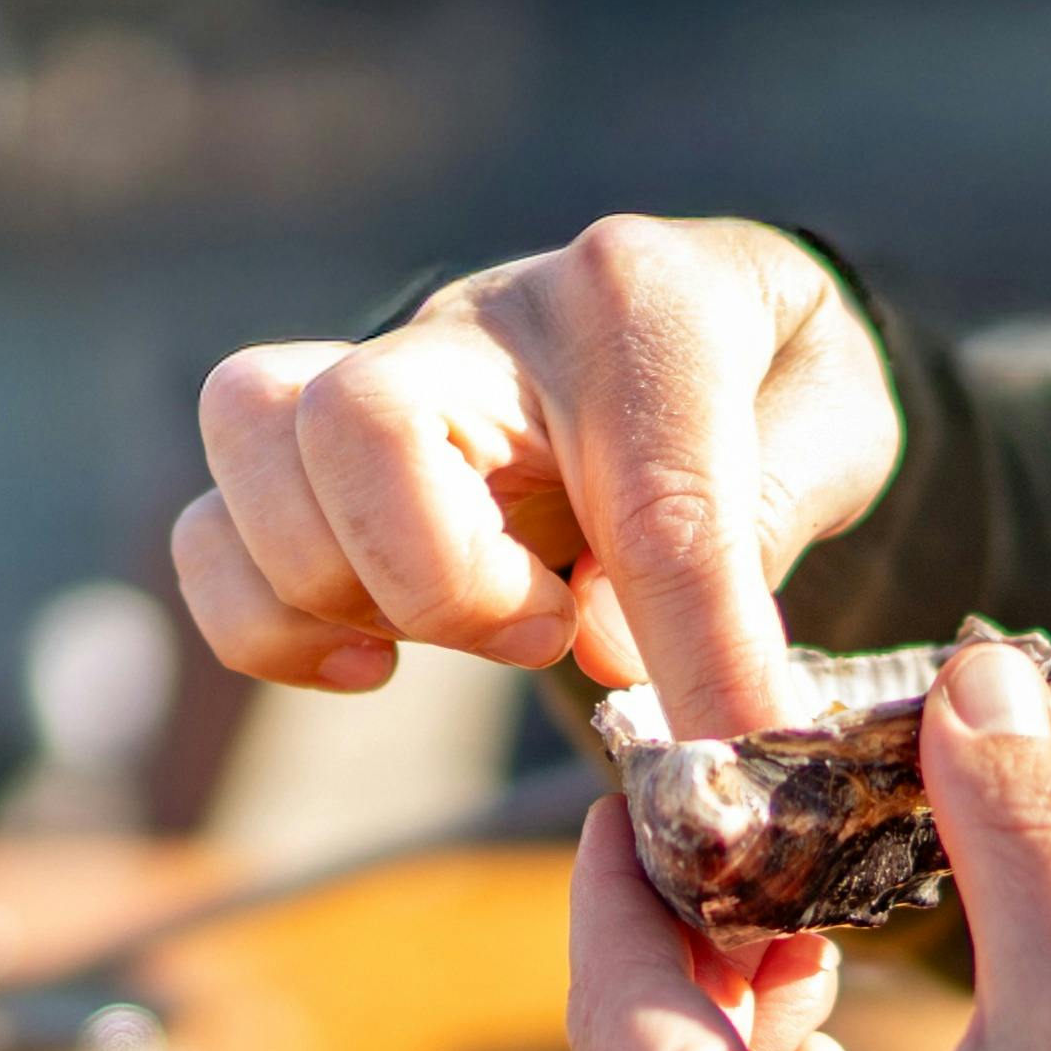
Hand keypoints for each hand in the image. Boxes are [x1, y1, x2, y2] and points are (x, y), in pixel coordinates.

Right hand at [176, 215, 898, 737]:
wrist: (700, 313)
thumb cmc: (772, 383)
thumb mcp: (837, 429)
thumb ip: (758, 523)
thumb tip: (615, 649)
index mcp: (642, 300)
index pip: (652, 499)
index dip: (696, 652)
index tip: (731, 750)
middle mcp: (489, 316)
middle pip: (362, 422)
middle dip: (445, 581)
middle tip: (549, 627)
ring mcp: (383, 369)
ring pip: (254, 436)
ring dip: (343, 586)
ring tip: (476, 627)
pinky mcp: (314, 438)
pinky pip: (212, 527)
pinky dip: (266, 622)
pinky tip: (370, 659)